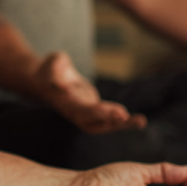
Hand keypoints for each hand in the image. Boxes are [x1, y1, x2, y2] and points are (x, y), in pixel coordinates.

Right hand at [32, 52, 146, 134]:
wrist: (46, 80)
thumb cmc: (49, 68)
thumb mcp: (53, 61)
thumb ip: (57, 67)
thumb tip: (62, 83)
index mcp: (63, 101)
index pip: (80, 109)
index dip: (96, 111)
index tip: (111, 111)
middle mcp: (75, 111)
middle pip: (93, 120)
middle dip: (109, 118)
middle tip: (124, 115)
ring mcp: (85, 112)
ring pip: (103, 123)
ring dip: (121, 124)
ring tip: (141, 121)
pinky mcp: (93, 110)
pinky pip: (108, 117)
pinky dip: (122, 120)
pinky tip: (139, 121)